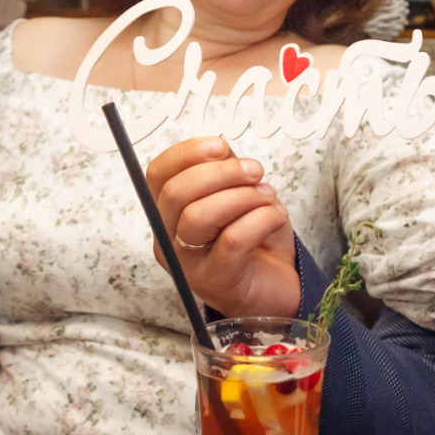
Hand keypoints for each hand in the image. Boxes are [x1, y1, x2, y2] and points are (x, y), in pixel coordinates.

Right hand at [144, 137, 301, 317]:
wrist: (277, 288)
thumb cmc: (255, 238)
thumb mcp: (238, 194)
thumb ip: (223, 171)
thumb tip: (220, 150)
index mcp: (168, 214)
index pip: (157, 175)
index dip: (186, 153)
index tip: (222, 147)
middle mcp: (169, 241)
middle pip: (175, 193)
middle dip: (221, 173)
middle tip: (255, 170)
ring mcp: (189, 265)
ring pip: (199, 216)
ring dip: (243, 196)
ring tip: (267, 197)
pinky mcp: (217, 282)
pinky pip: (233, 239)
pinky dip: (262, 218)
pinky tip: (276, 218)